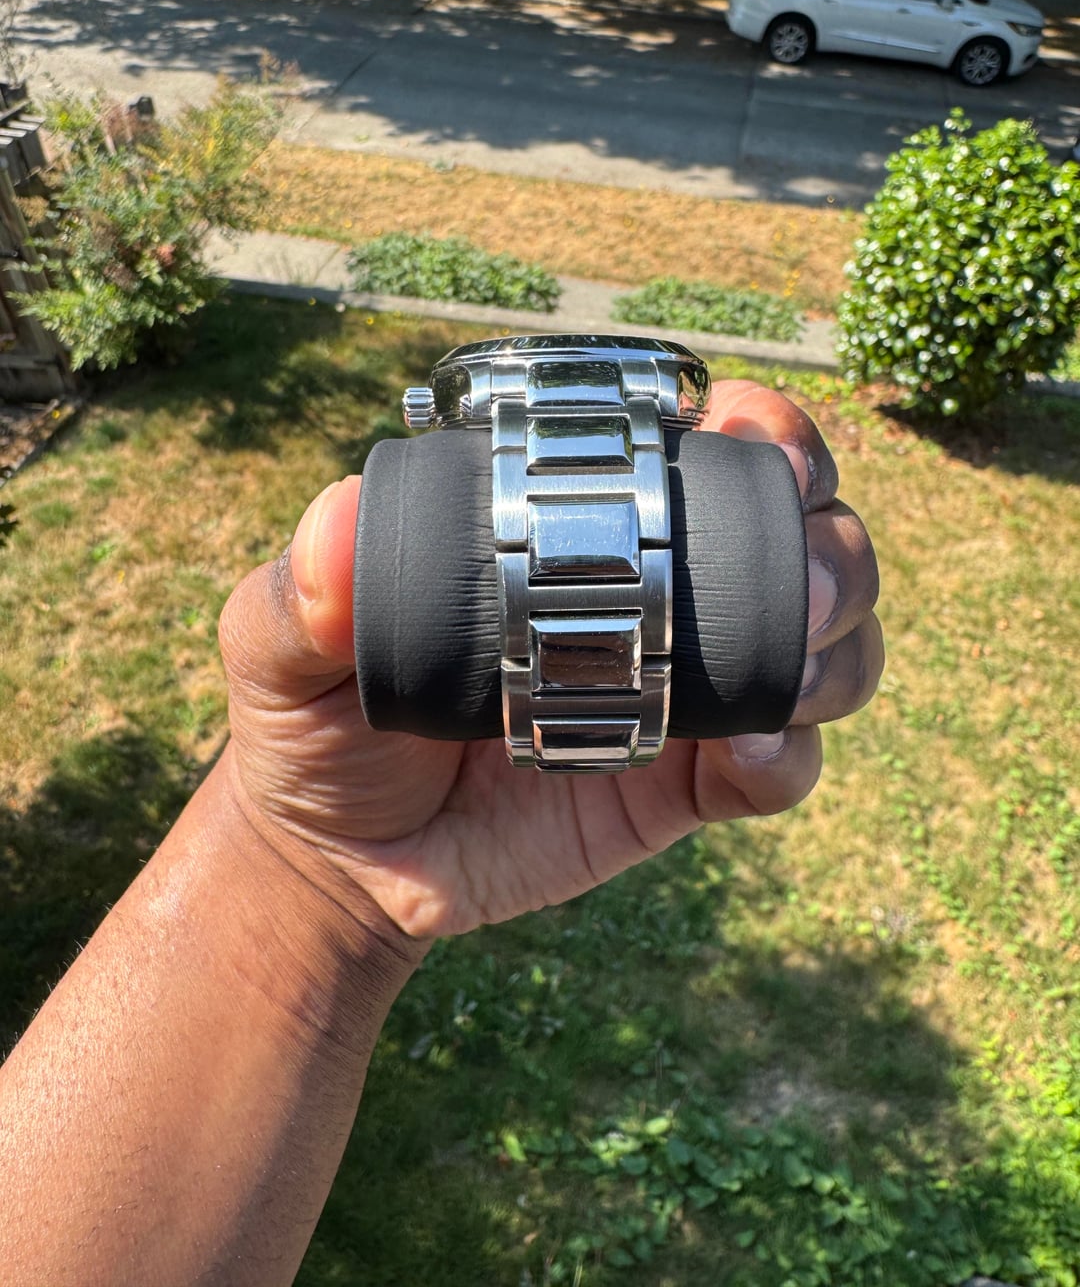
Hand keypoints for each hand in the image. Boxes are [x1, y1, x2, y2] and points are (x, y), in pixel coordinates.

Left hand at [219, 381, 881, 942]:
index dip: (761, 428)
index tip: (752, 438)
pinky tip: (749, 755)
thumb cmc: (321, 726)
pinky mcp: (688, 785)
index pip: (704, 450)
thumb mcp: (289, 651)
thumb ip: (306, 592)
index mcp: (583, 524)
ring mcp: (684, 688)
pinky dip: (792, 756)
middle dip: (830, 540)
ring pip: (823, 645)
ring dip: (839, 645)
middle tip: (803, 580)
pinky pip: (783, 766)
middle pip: (802, 536)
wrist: (342, 862)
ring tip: (792, 671)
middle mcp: (658, 592)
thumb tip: (338, 522)